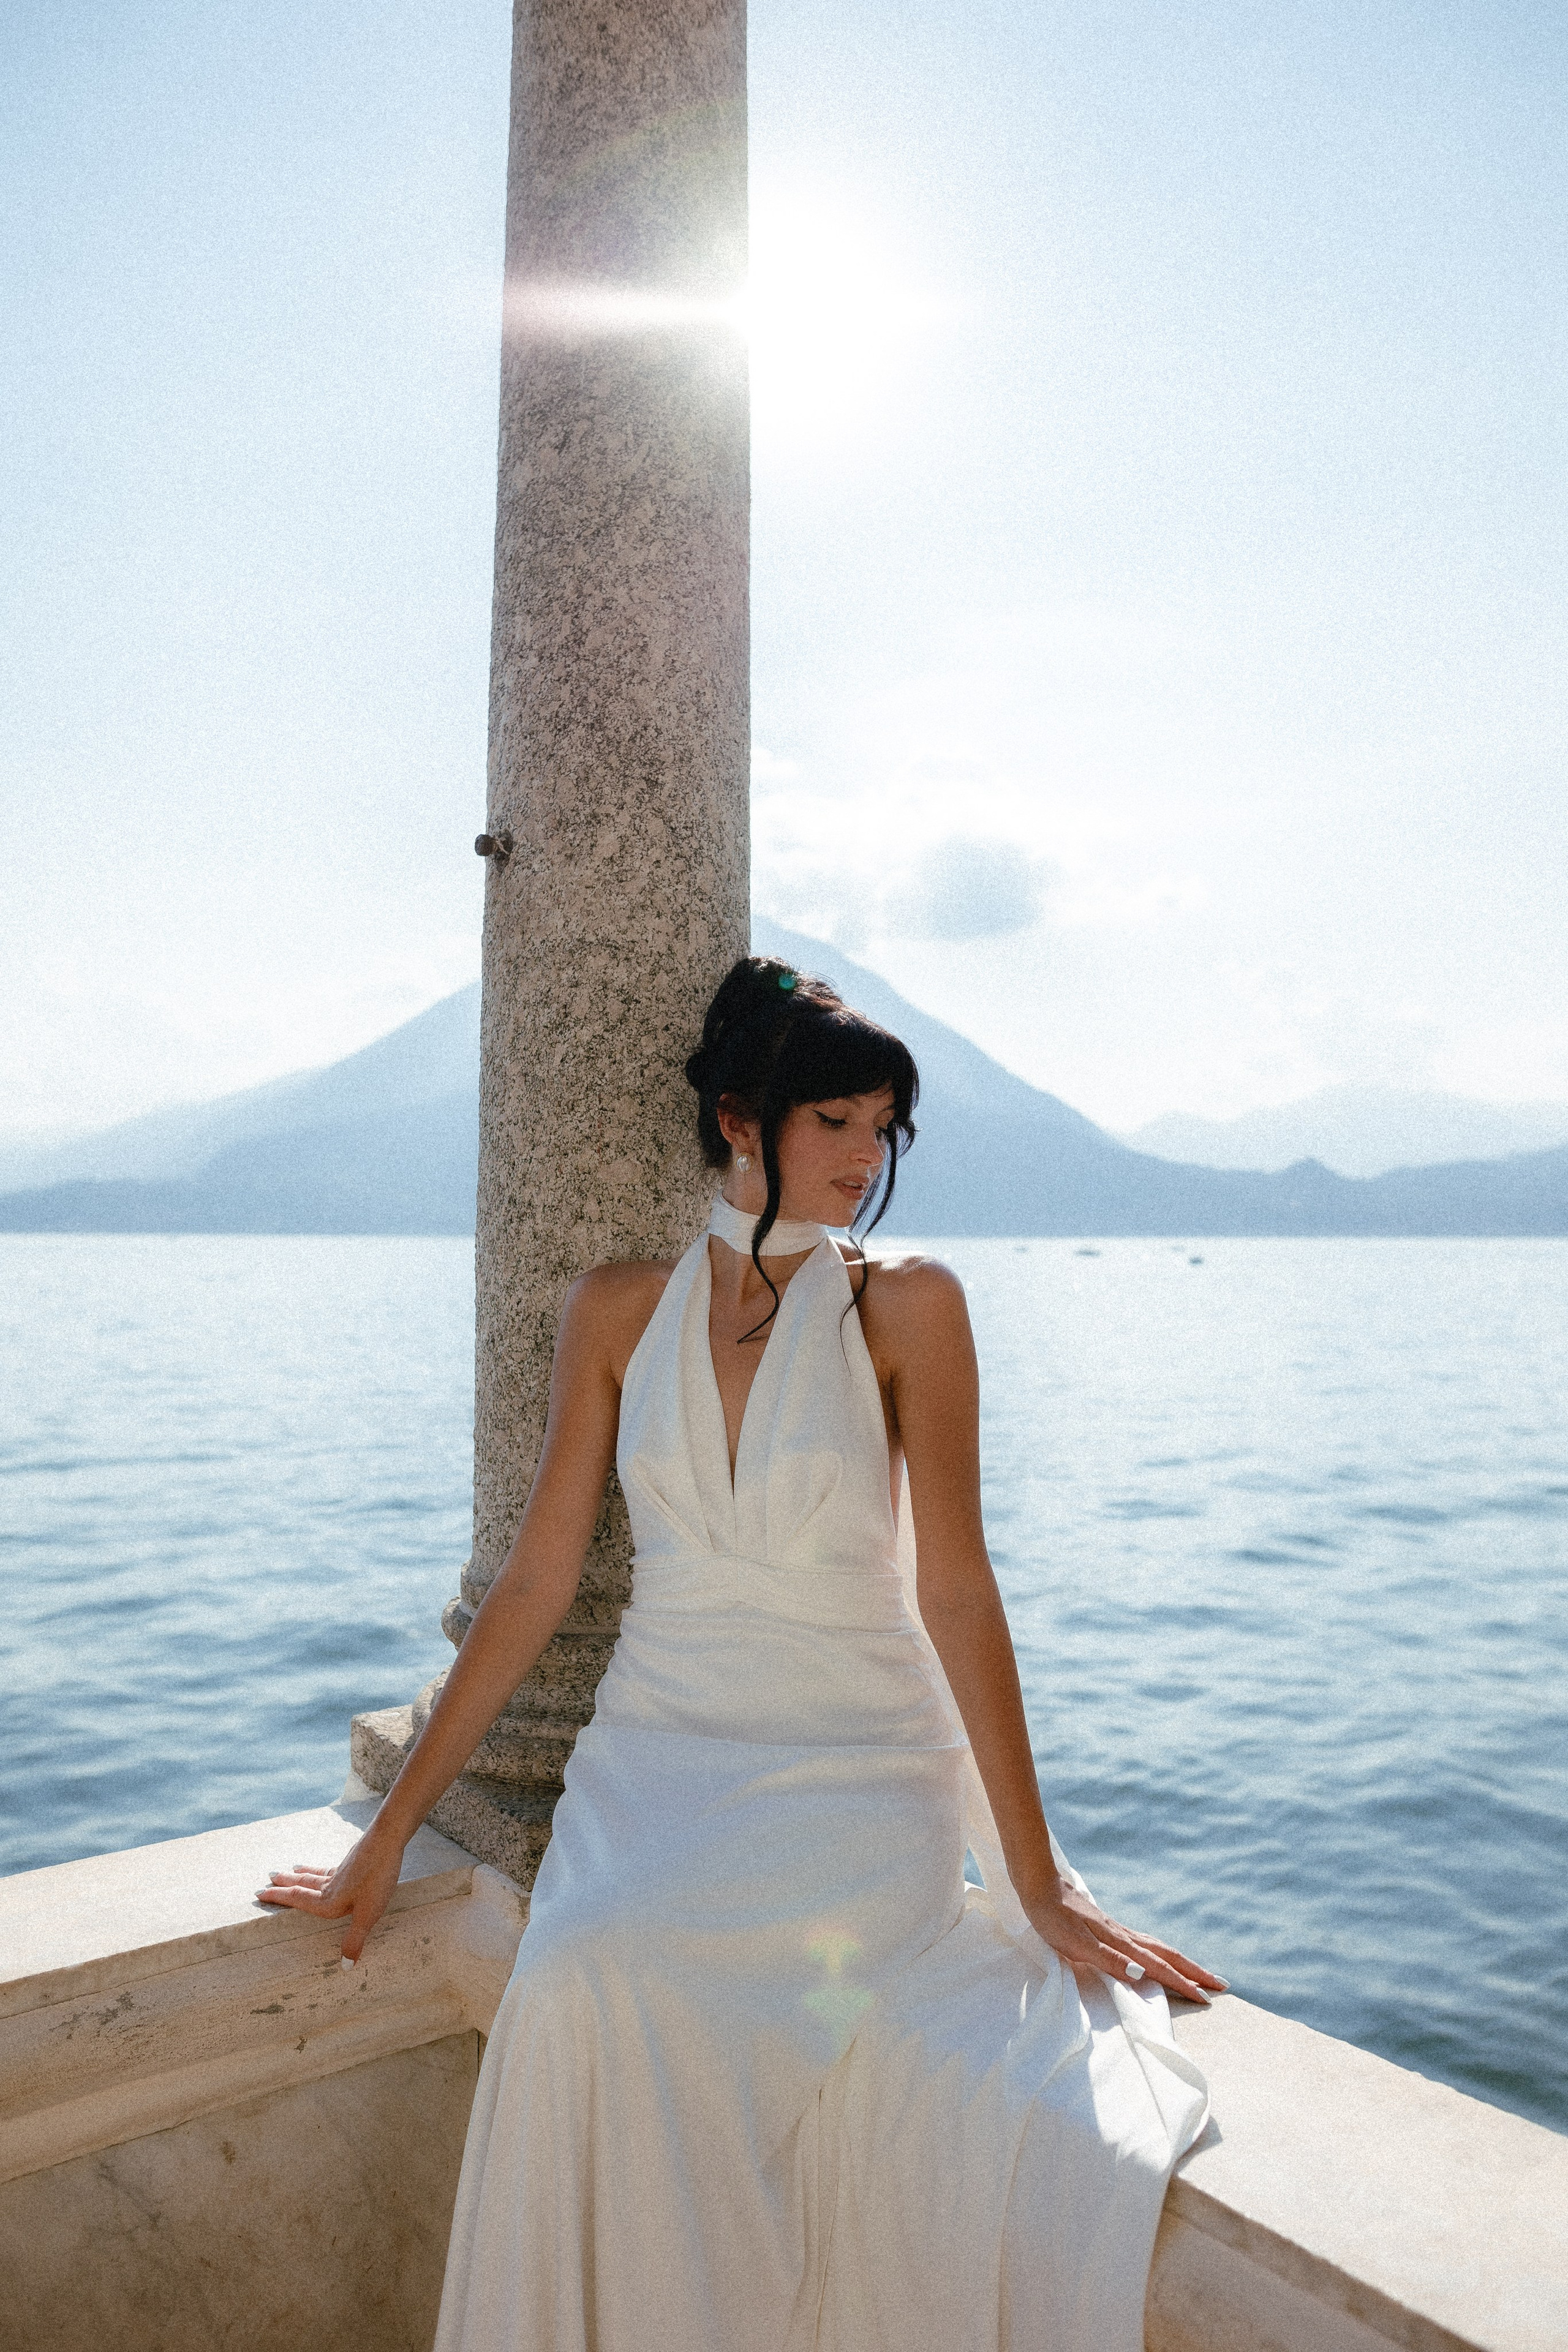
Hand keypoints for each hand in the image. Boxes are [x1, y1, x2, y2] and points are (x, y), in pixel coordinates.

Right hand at [255, 1823, 404, 1963]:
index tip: (259, 1894)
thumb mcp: (368, 1914)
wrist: (387, 1841)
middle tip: (268, 1879)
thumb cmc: (377, 1878)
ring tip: (289, 1869)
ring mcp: (341, 1871)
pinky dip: (320, 1869)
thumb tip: (343, 1967)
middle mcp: (330, 1885)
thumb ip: (354, 1940)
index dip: (279, 1898)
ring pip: (314, 1874)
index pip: (297, 1899)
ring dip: (300, 1874)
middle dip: (284, 1884)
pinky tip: (326, 1869)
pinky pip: (329, 1869)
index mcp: (329, 1901)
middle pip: (302, 1884)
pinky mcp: (352, 1862)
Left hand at [1021, 1874, 1225, 2005]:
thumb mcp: (1075, 1943)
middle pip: (1167, 1954)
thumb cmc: (1052, 1917)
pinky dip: (1159, 1953)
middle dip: (1194, 1971)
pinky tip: (1154, 1954)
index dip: (1182, 1984)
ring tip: (1197, 1973)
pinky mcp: (1105, 1925)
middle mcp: (1123, 1935)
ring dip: (1180, 1961)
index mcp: (1119, 1942)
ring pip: (1157, 1947)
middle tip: (1221, 1986)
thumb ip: (1108, 1959)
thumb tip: (1143, 1973)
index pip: (1158, 1967)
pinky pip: (1143, 1942)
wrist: (1037, 1883)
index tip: (1206, 1999)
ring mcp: (1115, 1929)